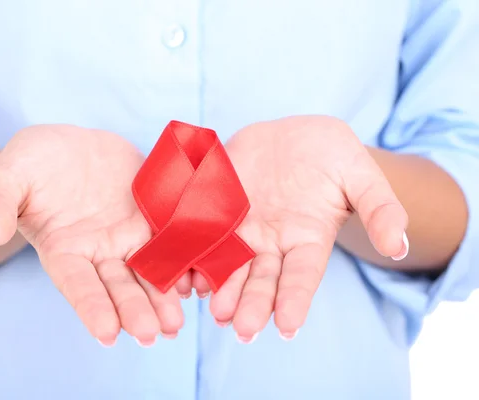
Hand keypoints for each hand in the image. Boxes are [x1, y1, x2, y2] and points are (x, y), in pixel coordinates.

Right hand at [0, 125, 183, 345]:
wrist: (70, 146)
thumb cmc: (31, 163)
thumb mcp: (8, 177)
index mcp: (63, 250)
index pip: (77, 284)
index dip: (91, 307)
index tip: (107, 334)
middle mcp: (98, 252)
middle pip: (118, 286)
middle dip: (135, 310)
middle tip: (152, 335)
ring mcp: (127, 237)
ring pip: (148, 272)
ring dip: (163, 297)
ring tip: (177, 324)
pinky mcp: (151, 218)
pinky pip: (170, 241)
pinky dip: (182, 261)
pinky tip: (197, 280)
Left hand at [194, 116, 407, 340]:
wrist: (293, 136)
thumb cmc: (334, 155)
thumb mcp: (361, 175)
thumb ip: (380, 209)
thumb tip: (398, 248)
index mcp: (309, 239)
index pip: (303, 276)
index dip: (296, 299)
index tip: (288, 326)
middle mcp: (274, 242)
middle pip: (262, 279)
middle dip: (253, 304)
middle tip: (242, 330)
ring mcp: (243, 228)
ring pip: (230, 264)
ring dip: (221, 289)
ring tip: (214, 312)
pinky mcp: (218, 210)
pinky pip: (204, 235)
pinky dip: (195, 256)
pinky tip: (186, 275)